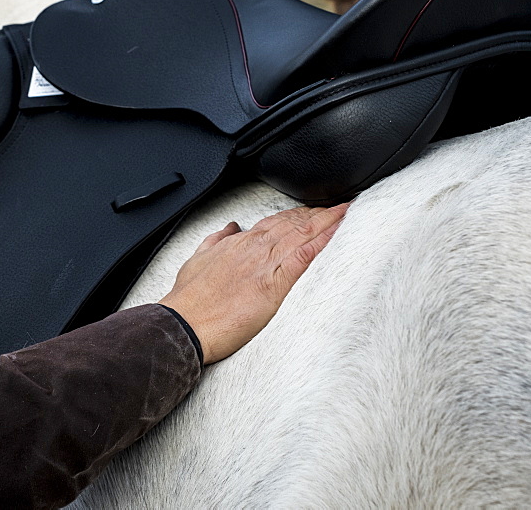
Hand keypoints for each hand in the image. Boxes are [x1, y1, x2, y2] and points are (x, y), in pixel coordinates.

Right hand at [160, 203, 347, 363]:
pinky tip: (337, 233)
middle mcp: (254, 248)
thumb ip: (216, 241)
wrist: (183, 322)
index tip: (312, 211)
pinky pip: (305, 257)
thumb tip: (230, 227)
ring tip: (347, 212)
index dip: (297, 214)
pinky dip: (323, 242)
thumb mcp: (197, 260)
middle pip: (294, 223)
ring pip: (303, 233)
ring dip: (328, 221)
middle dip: (318, 213)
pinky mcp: (274, 284)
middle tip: (340, 207)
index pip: (275, 222)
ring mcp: (265, 264)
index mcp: (239, 243)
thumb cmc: (188, 300)